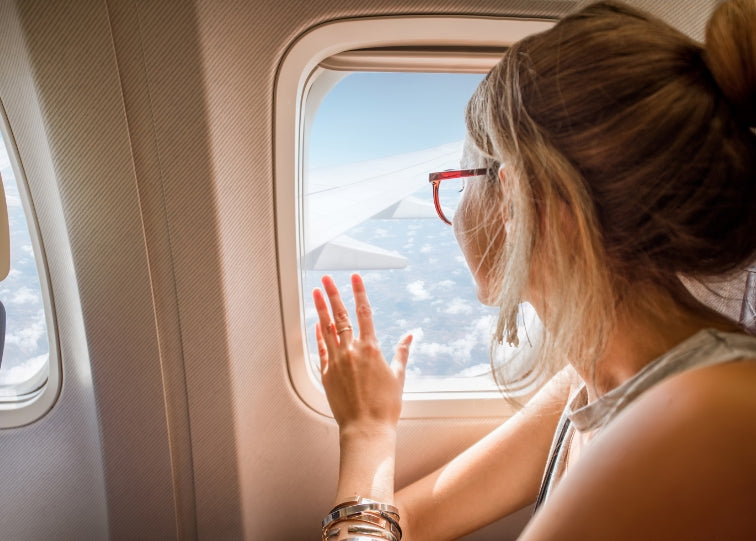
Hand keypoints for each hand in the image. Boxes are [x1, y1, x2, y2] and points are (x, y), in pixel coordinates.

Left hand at [313, 274, 411, 431]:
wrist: (366, 428)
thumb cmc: (385, 406)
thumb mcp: (398, 376)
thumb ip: (402, 353)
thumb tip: (410, 336)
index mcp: (371, 349)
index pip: (363, 312)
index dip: (359, 292)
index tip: (355, 278)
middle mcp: (351, 351)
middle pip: (340, 316)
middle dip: (333, 294)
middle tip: (326, 279)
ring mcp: (336, 362)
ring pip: (327, 329)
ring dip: (321, 309)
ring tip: (315, 292)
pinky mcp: (327, 374)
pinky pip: (321, 349)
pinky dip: (318, 335)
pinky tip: (316, 323)